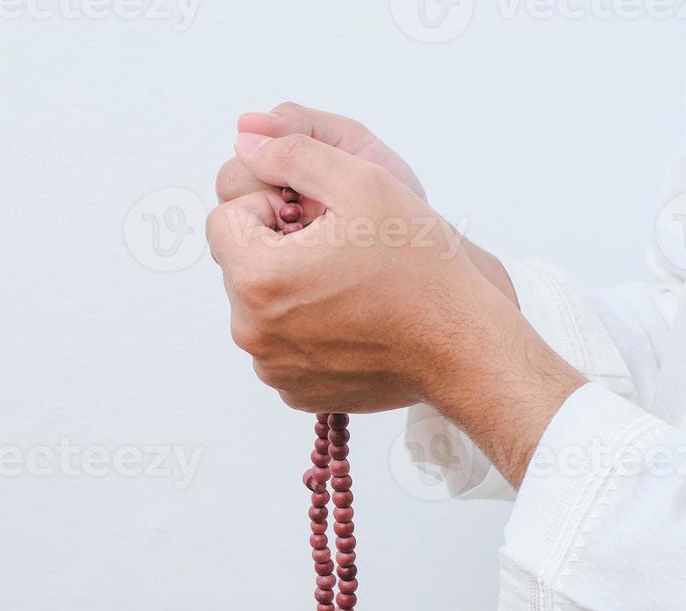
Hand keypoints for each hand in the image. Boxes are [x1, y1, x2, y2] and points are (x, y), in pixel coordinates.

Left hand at [207, 133, 582, 484]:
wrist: (461, 344)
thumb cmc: (419, 268)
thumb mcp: (361, 183)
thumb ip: (293, 154)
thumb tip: (246, 145)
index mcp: (258, 277)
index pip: (225, 219)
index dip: (271, 206)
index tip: (318, 219)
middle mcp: (253, 331)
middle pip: (239, 265)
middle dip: (277, 247)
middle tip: (337, 249)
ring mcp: (272, 367)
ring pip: (259, 305)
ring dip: (289, 286)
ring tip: (347, 283)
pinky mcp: (294, 391)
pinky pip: (281, 344)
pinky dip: (305, 327)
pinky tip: (350, 318)